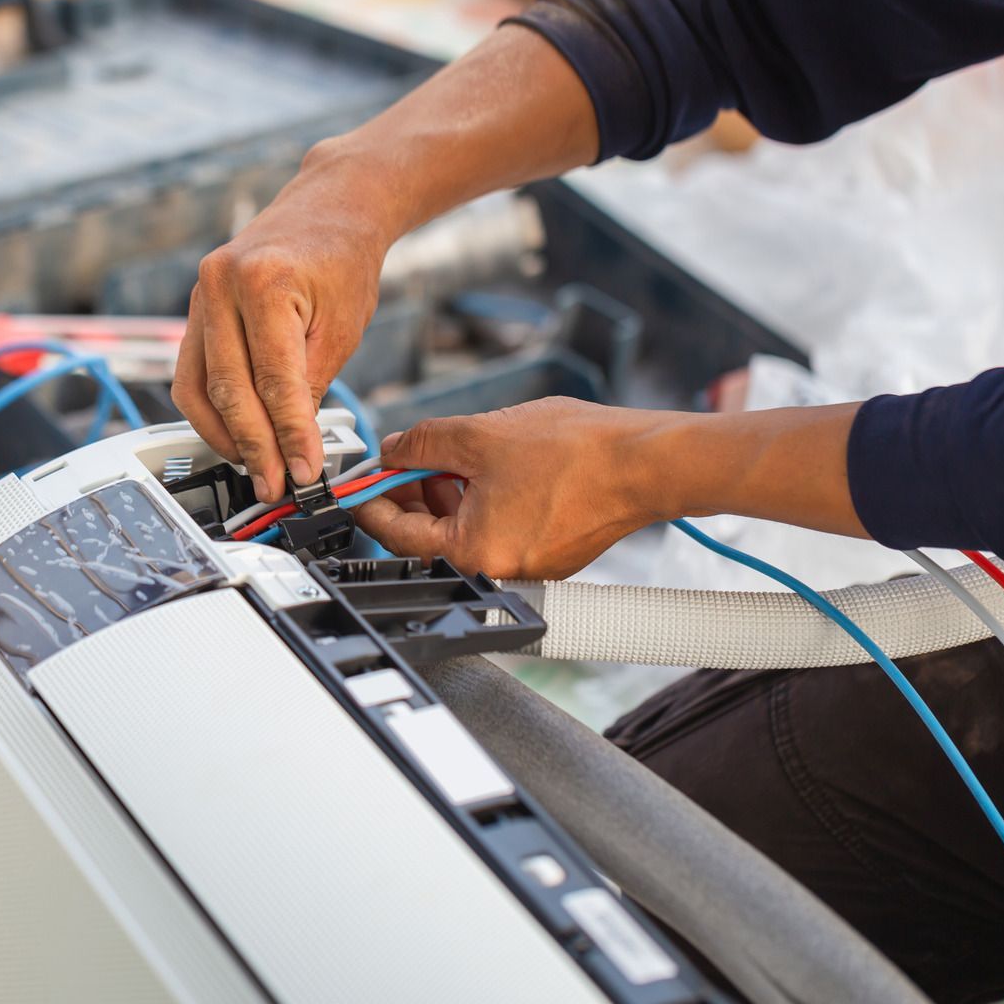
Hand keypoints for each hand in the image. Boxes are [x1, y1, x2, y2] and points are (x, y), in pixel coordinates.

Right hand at [172, 146, 393, 502]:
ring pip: (198, 388)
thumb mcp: (342, 327)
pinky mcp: (195, 311)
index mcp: (263, 281)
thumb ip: (311, 385)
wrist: (327, 208)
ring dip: (224, 437)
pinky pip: (191, 375)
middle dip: (255, 447)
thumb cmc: (341, 259)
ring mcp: (199, 296)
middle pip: (230, 389)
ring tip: (256, 468)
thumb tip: (293, 447)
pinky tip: (234, 437)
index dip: (288, 436)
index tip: (303, 473)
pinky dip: (210, 412)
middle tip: (277, 485)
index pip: (274, 380)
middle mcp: (219, 284)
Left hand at [355, 398, 663, 578]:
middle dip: (413, 493)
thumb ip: (421, 443)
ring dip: (449, 492)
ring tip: (454, 453)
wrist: (645, 461)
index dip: (372, 501)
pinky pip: (499, 528)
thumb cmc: (575, 453)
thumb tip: (392, 451)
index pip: (398, 533)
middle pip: (431, 535)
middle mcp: (498, 570)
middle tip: (405, 458)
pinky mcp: (551, 551)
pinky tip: (489, 466)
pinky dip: (483, 500)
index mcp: (473, 552)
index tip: (359, 483)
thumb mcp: (477, 434)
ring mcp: (527, 564)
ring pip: (466, 529)